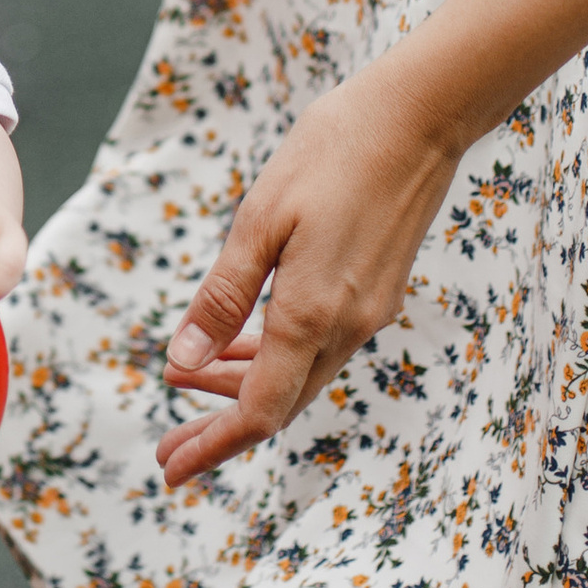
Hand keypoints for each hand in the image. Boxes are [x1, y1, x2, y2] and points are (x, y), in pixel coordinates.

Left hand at [153, 55, 461, 489]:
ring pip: (297, 375)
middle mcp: (347, 327)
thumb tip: (182, 362)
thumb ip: (223, 297)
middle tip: (167, 448)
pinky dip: (272, 356)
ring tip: (186, 386)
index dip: (212, 445)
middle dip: (219, 428)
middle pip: (277, 403)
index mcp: (313, 314)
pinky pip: (316, 346)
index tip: (170, 470)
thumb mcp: (260, 220)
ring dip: (242, 387)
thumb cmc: (332, 153)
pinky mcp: (375, 291)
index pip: (260, 409)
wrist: (419, 117)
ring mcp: (367, 312)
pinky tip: (239, 343)